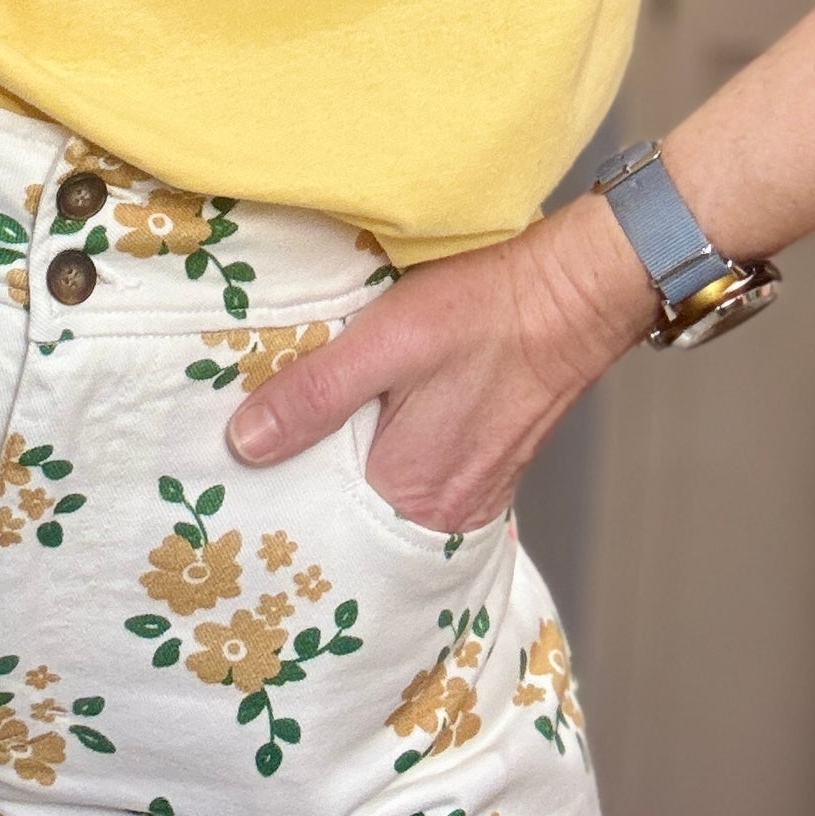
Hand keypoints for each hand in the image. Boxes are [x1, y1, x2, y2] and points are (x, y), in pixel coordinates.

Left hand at [225, 195, 654, 529]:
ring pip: (388, 497)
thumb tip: (244, 444)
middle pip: (356, 517)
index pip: (324, 522)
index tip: (241, 478)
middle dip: (314, 488)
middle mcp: (446, 515)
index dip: (282, 496)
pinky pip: (423, 482)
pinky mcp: (490, 468)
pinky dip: (392, 460)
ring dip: (353, 470)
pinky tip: (370, 426)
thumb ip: (315, 394)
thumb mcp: (384, 340)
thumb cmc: (482, 311)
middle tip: (261, 454)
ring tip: (306, 439)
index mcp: (411, 496)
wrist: (572, 293)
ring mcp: (474, 496)